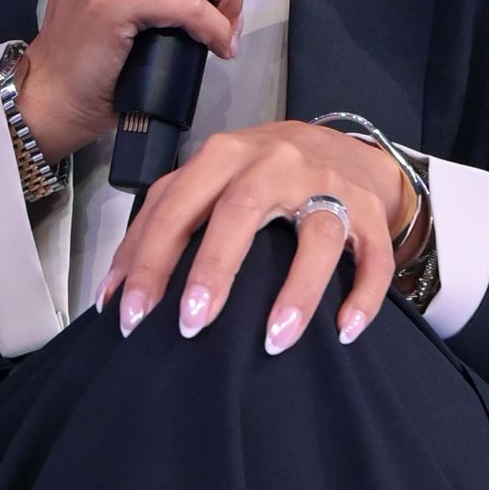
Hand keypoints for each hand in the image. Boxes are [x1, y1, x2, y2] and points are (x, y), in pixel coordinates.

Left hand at [105, 120, 408, 355]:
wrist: (343, 147)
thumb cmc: (262, 173)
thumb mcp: (212, 180)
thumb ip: (167, 220)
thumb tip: (115, 292)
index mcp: (225, 156)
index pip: (179, 204)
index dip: (150, 259)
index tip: (130, 313)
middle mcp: (276, 162)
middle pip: (241, 210)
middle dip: (213, 269)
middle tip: (191, 325)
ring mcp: (329, 184)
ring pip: (317, 234)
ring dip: (296, 291)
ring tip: (273, 342)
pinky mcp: (370, 211)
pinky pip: (373, 256)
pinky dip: (363, 295)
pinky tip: (344, 332)